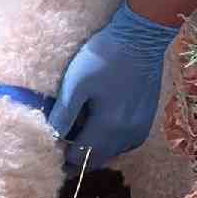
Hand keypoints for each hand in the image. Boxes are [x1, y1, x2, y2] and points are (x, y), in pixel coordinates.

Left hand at [48, 0, 178, 169]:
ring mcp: (140, 130)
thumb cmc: (104, 56)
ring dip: (94, 150)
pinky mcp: (146, 121)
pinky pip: (123, 143)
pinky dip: (109, 141)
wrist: (141, 37)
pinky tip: (99, 126)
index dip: (63, 157)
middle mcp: (127, 136)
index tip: (50, 147)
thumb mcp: (76, 83)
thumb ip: (64, 114)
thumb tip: (51, 137)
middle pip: (96, 160)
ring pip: (111, 153)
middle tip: (60, 145)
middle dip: (77, 157)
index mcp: (108, 128)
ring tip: (77, 134)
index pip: (80, 158)